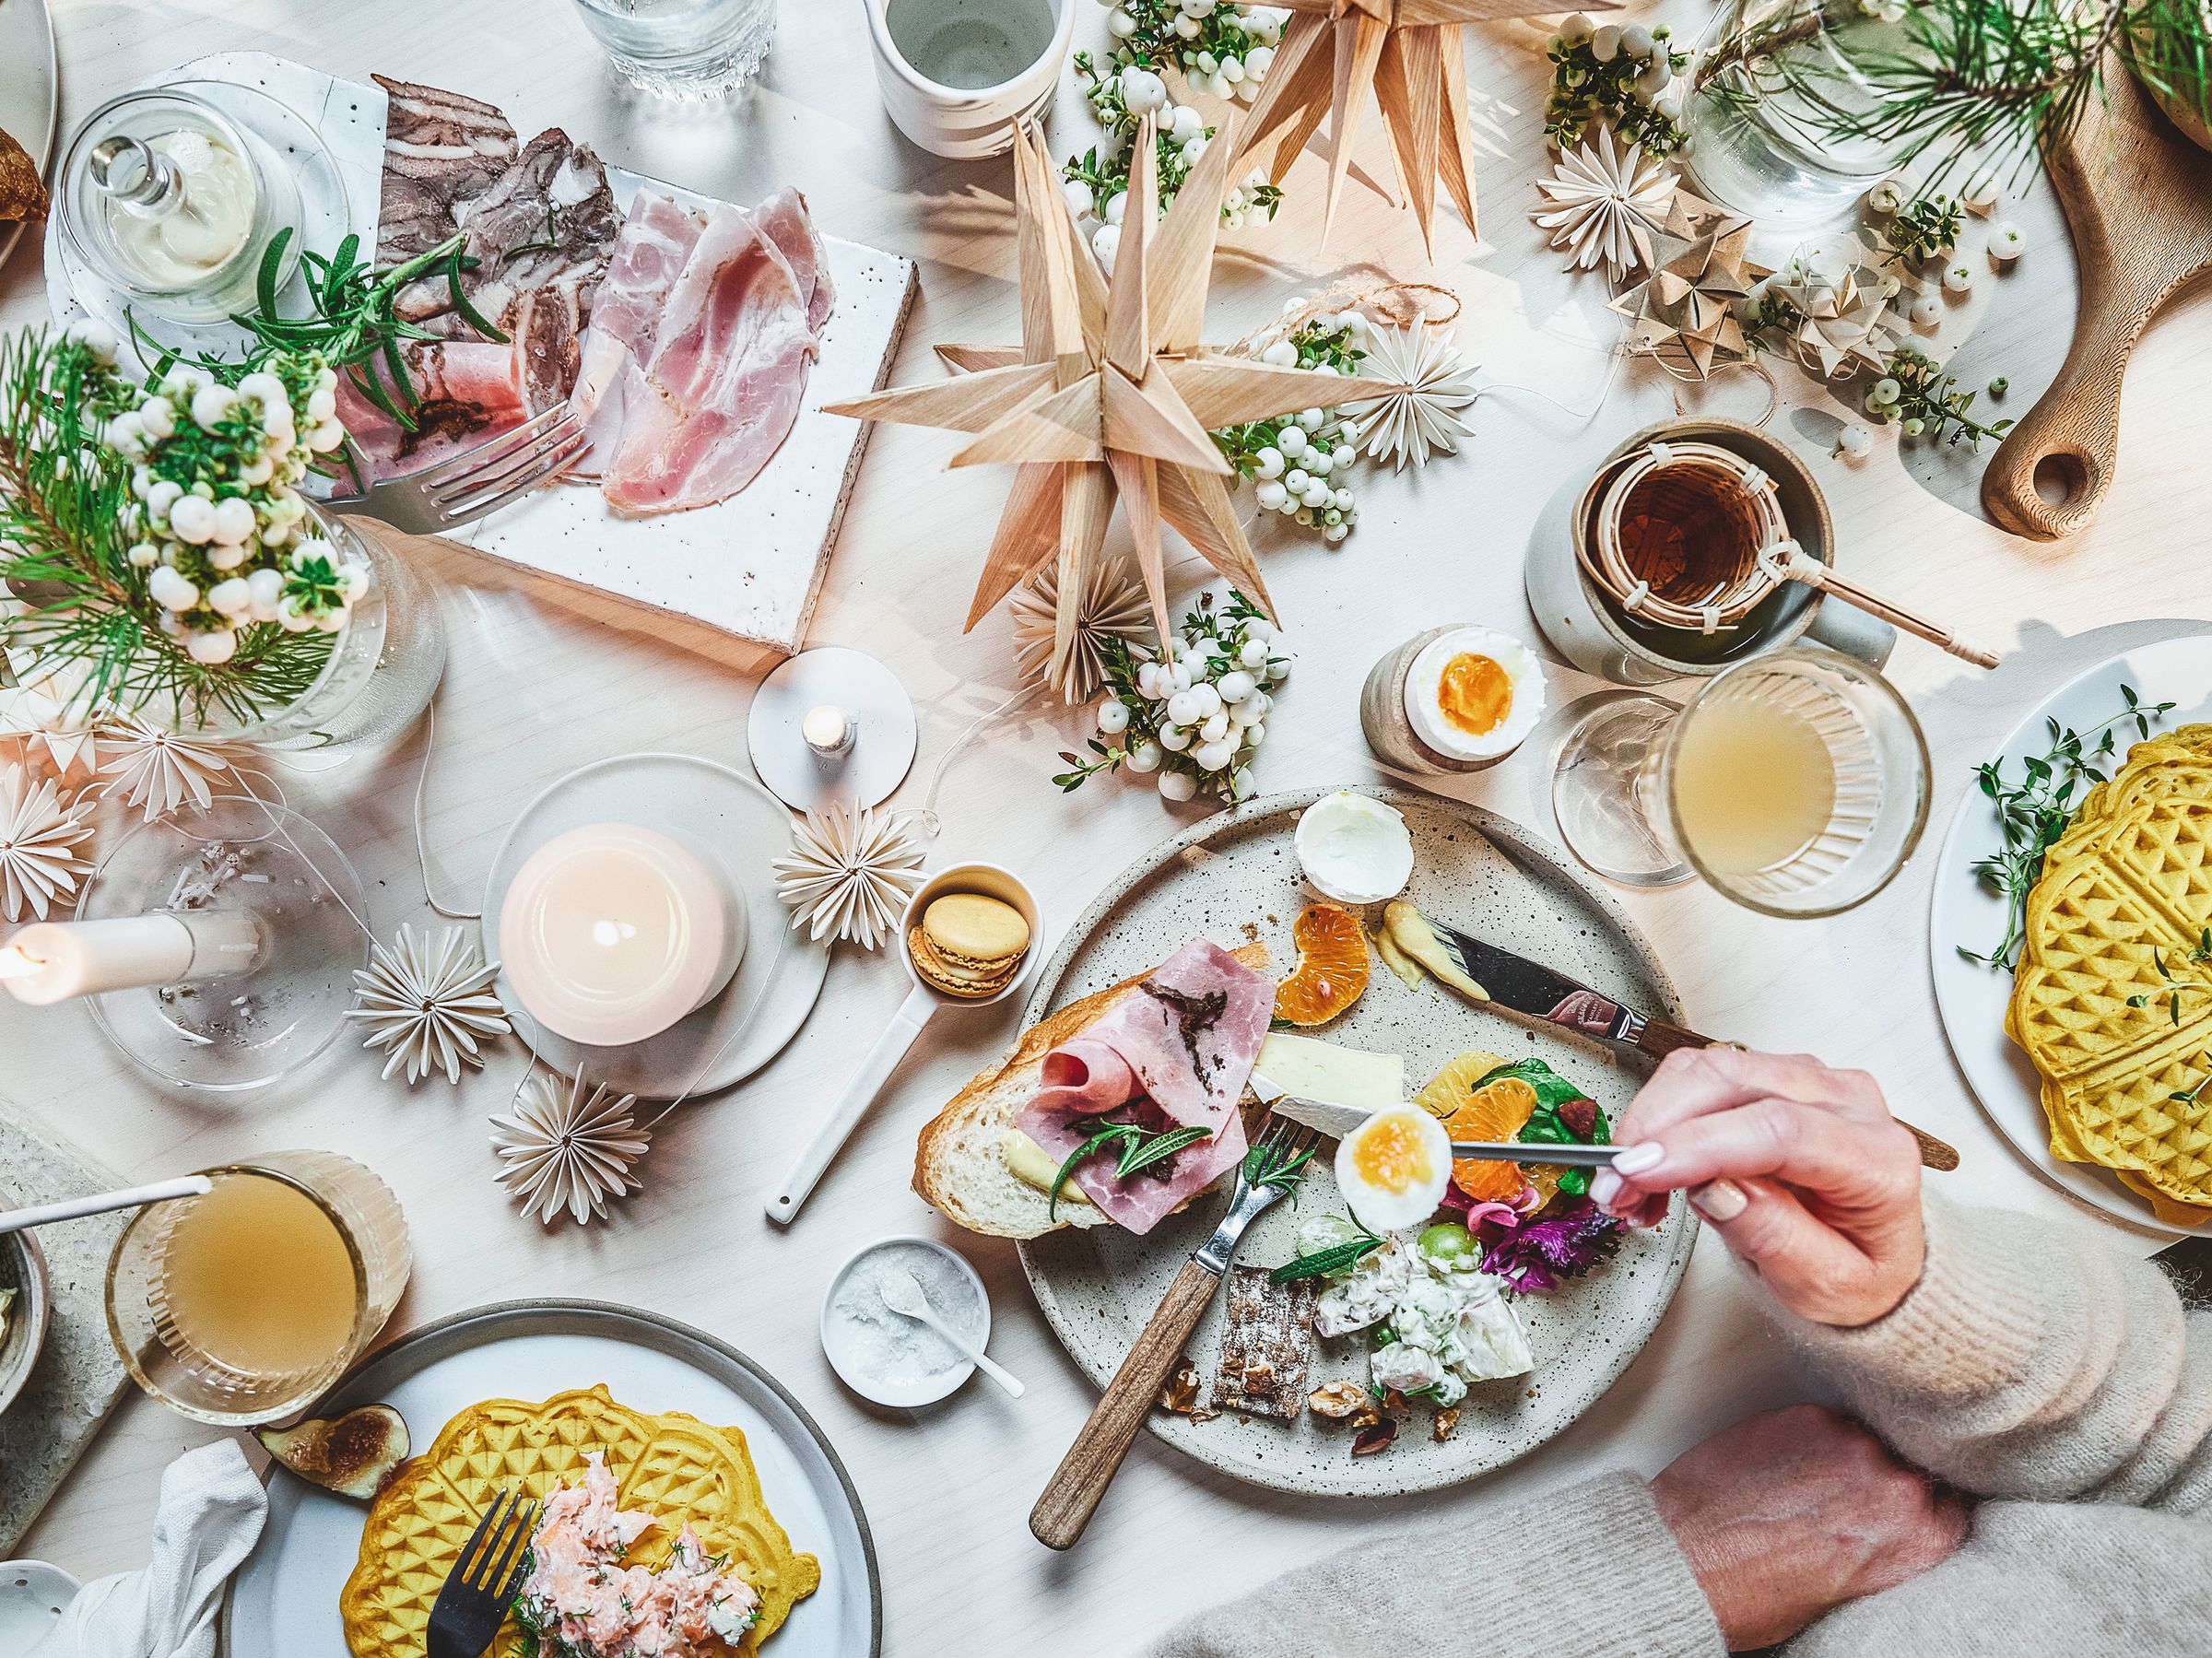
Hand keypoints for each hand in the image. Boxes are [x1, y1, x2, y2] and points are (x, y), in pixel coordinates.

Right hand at [1593, 1048, 1924, 1326]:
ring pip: (1709, 1067)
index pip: (1780, 1129)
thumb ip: (1773, 1235)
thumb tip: (1715, 1188)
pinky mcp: (1773, 1076)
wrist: (1870, 1254)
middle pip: (1734, 1081)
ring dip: (1651, 1120)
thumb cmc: (1857, 1270)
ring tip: (1629, 1186)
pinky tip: (1650, 1164)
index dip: (1699, 1145)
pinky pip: (1702, 1074)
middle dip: (1656, 1128)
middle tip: (1616, 1186)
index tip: (1641, 1171)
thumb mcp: (1825, 1284)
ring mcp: (1809, 1080)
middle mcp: (1846, 1103)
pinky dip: (1661, 1114)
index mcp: (1875, 1157)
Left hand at [1652, 1404, 1970, 1650]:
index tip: (1908, 1499)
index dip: (1927, 1499)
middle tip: (1844, 1491)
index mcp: (1919, 1537)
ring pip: (1864, 1433)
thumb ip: (1887, 1545)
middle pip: (1909, 1461)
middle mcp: (1895, 1483)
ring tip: (1804, 1479)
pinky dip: (1805, 1434)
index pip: (1953, 1501)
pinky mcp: (1803, 1414)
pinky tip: (1779, 1461)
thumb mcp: (1849, 1587)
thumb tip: (1886, 1520)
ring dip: (1844, 1449)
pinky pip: (1821, 1418)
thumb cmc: (1758, 1593)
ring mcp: (1849, 1442)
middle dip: (1884, 1474)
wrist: (1690, 1564)